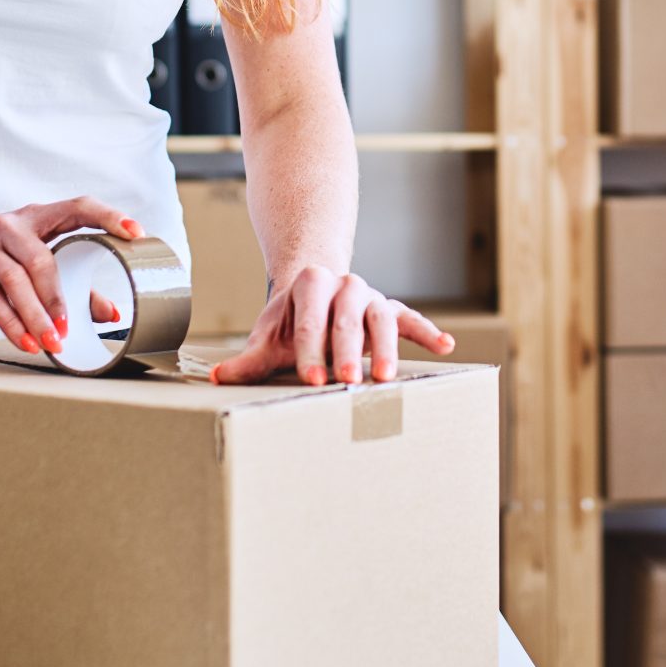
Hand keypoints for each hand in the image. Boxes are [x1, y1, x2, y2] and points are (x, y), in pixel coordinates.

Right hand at [0, 197, 141, 354]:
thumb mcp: (28, 258)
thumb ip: (72, 283)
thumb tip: (112, 312)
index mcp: (37, 217)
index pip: (78, 206)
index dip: (109, 216)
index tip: (136, 233)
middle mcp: (11, 226)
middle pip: (42, 259)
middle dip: (60, 298)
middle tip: (72, 330)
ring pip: (15, 281)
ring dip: (36, 316)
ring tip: (52, 343)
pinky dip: (10, 323)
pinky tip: (25, 342)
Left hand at [208, 264, 454, 385]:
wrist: (312, 292)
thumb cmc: (289, 321)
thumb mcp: (268, 336)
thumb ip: (249, 359)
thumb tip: (219, 377)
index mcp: (310, 284)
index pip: (310, 320)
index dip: (309, 351)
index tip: (311, 380)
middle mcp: (344, 284)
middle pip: (347, 318)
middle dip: (347, 351)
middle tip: (346, 382)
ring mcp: (370, 296)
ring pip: (382, 317)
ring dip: (385, 348)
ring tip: (384, 379)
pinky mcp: (390, 308)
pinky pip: (411, 318)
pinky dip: (427, 332)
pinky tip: (445, 347)